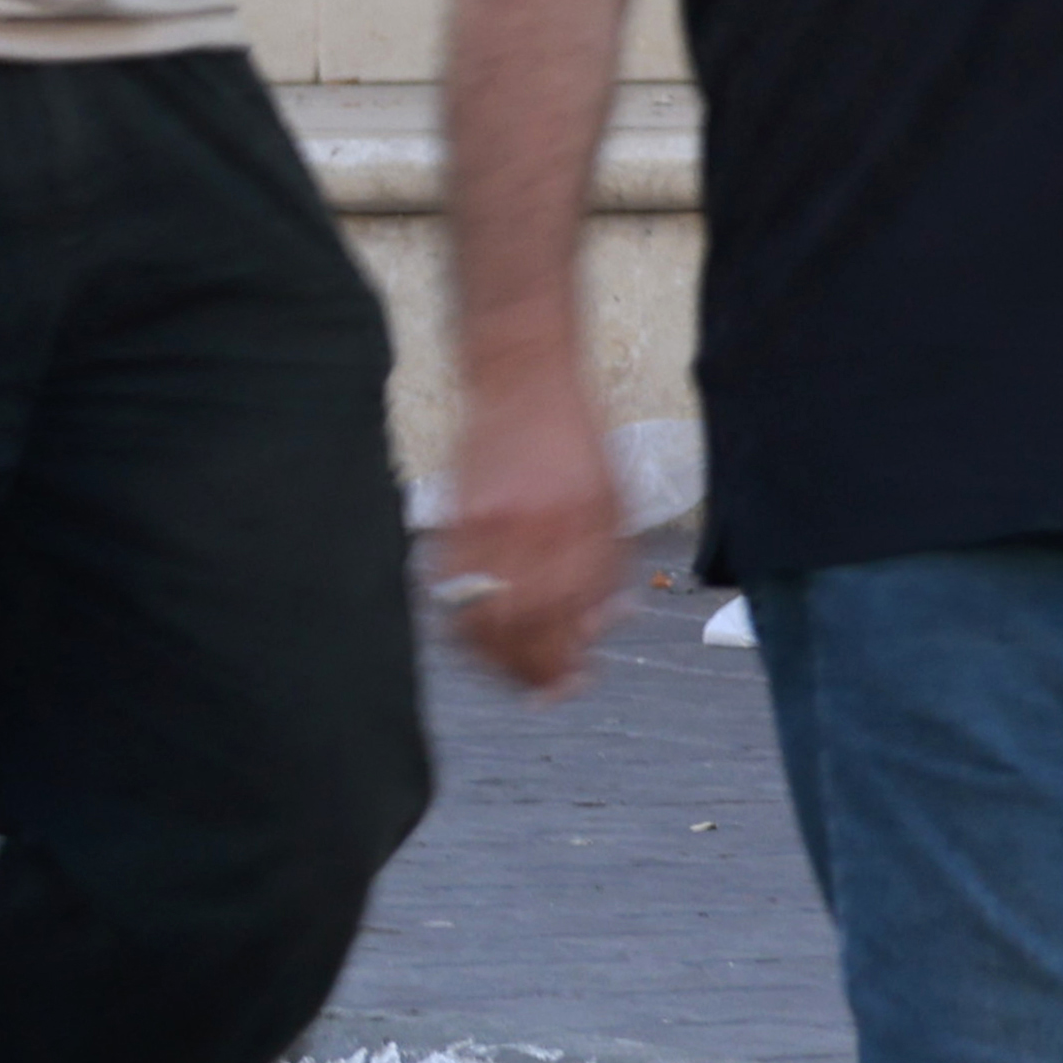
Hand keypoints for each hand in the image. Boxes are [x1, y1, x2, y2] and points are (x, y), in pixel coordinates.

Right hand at [421, 357, 641, 698]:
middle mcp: (530, 525)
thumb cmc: (575, 437)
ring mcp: (484, 521)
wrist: (521, 375)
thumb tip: (604, 626)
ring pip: (475, 616)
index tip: (574, 681)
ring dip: (491, 657)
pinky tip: (478, 631)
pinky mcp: (452, 516)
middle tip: (543, 687)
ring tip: (510, 669)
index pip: (570, 615)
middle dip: (530, 670)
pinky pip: (446, 589)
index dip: (568, 660)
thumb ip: (611, 566)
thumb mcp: (616, 500)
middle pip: (521, 626)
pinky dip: (459, 621)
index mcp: (582, 520)